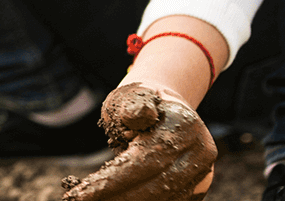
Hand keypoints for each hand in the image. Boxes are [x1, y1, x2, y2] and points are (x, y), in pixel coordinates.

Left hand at [62, 83, 215, 200]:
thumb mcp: (130, 95)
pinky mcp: (197, 187)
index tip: (81, 194)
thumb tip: (136, 118)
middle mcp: (200, 152)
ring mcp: (203, 172)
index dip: (113, 181)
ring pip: (164, 199)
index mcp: (184, 125)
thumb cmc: (137, 102)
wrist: (165, 109)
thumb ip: (132, 106)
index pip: (145, 161)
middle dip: (117, 198)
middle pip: (156, 187)